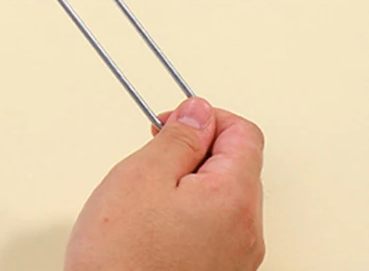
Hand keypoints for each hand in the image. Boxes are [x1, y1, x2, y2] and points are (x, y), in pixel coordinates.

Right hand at [65, 98, 264, 270]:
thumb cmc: (122, 257)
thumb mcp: (142, 175)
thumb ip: (178, 138)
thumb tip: (199, 112)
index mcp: (234, 200)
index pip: (244, 133)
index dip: (206, 118)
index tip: (172, 123)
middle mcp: (247, 233)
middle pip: (238, 165)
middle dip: (196, 150)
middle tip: (154, 156)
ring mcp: (237, 260)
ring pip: (224, 197)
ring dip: (190, 182)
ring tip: (148, 195)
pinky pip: (215, 227)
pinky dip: (189, 213)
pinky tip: (154, 223)